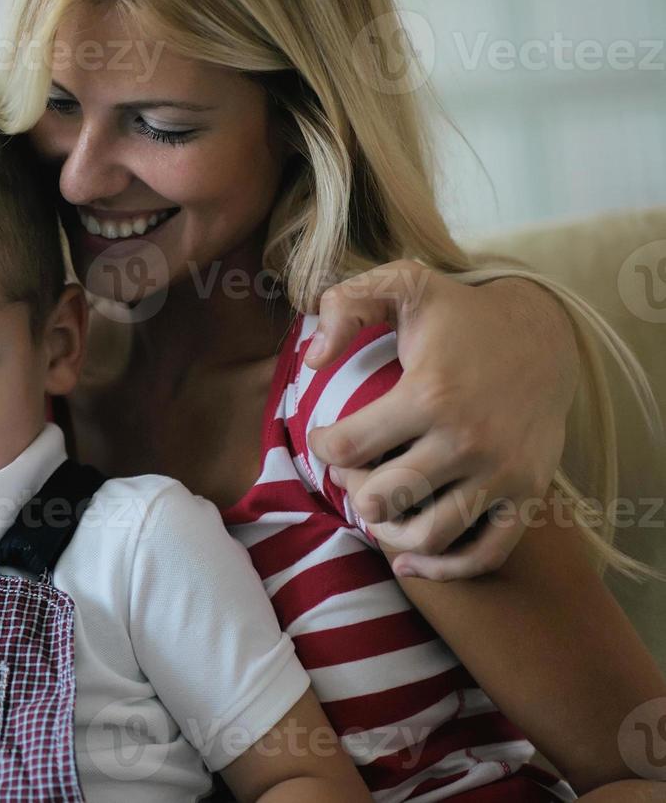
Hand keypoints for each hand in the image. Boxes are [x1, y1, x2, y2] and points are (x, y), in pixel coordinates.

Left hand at [303, 261, 578, 580]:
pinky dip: (443, 568)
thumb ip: (345, 304)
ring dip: (389, 531)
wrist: (544, 336)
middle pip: (382, 500)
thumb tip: (311, 359)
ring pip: (427, 536)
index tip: (326, 437)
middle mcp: (468, 441)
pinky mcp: (528, 497)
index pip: (348, 446)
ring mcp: (502, 474)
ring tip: (380, 503)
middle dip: (353, 489)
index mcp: (430, 395)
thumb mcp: (403, 285)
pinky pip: (483, 555)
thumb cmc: (460, 315)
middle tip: (353, 470)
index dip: (323, 446)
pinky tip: (409, 560)